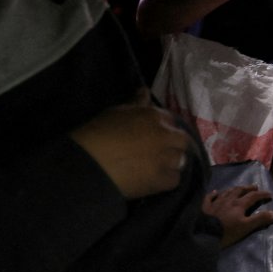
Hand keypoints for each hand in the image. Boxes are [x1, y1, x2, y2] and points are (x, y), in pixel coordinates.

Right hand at [69, 88, 192, 199]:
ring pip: (181, 160)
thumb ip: (136, 103)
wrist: (90, 165)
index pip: (171, 119)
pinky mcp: (164, 179)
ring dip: (171, 162)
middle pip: (182, 140)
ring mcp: (167, 158)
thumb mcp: (116, 112)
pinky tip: (153, 180)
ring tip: (154, 167)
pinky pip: (174, 179)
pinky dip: (166, 180)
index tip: (154, 135)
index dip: (164, 128)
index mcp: (155, 116)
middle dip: (173, 145)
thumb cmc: (99, 134)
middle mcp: (166, 135)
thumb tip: (145, 91)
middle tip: (157, 152)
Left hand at [201, 185, 272, 246]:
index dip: (262, 194)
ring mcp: (216, 202)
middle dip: (248, 188)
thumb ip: (259, 219)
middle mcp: (228, 199)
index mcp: (239, 204)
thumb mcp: (246, 227)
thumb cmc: (227, 231)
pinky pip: (210, 197)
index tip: (269, 194)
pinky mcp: (205, 207)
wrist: (205, 234)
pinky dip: (214, 194)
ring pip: (227, 192)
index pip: (253, 196)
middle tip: (255, 187)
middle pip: (240, 190)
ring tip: (239, 188)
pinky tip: (215, 192)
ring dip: (234, 189)